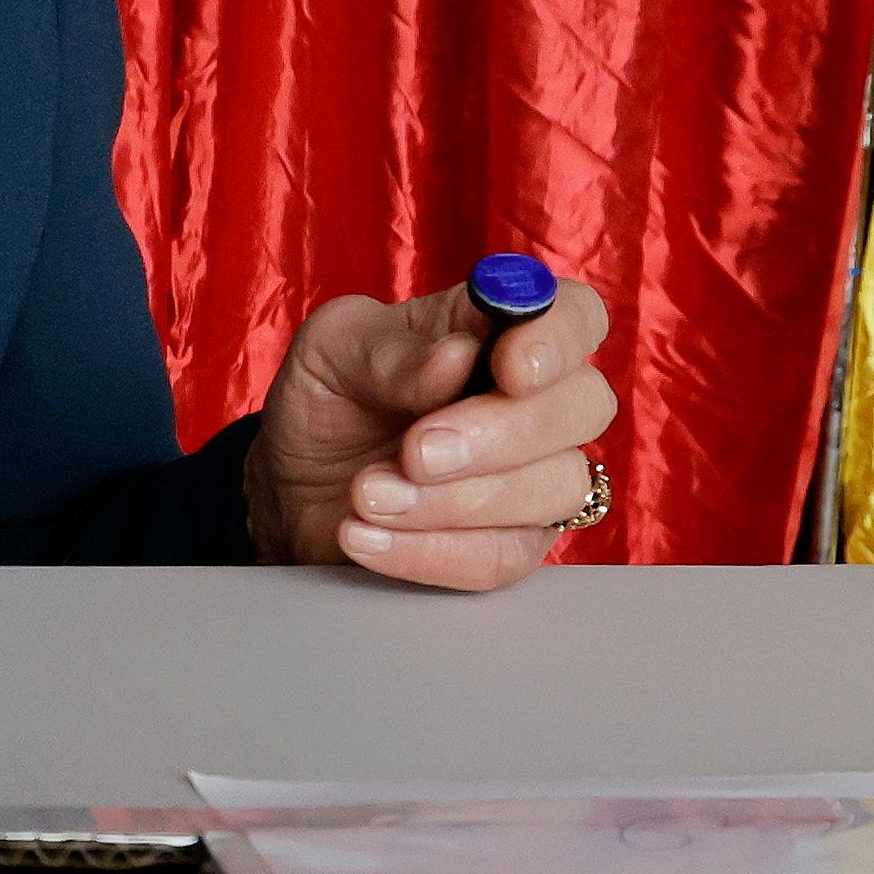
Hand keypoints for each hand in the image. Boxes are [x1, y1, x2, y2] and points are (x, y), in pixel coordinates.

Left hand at [246, 277, 620, 590]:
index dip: (558, 338)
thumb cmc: (328, 400)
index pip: (576, 315)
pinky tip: (366, 537)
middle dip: (499, 433)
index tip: (510, 366)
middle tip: (415, 451)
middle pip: (582, 407)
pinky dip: (429, 552)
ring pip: (552, 488)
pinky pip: (502, 558)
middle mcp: (535, 401)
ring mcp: (535, 478)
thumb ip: (394, 353)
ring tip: (366, 495)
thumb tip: (458, 359)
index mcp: (501, 330)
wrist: (291, 488)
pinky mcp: (511, 546)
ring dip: (454, 500)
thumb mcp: (332, 351)